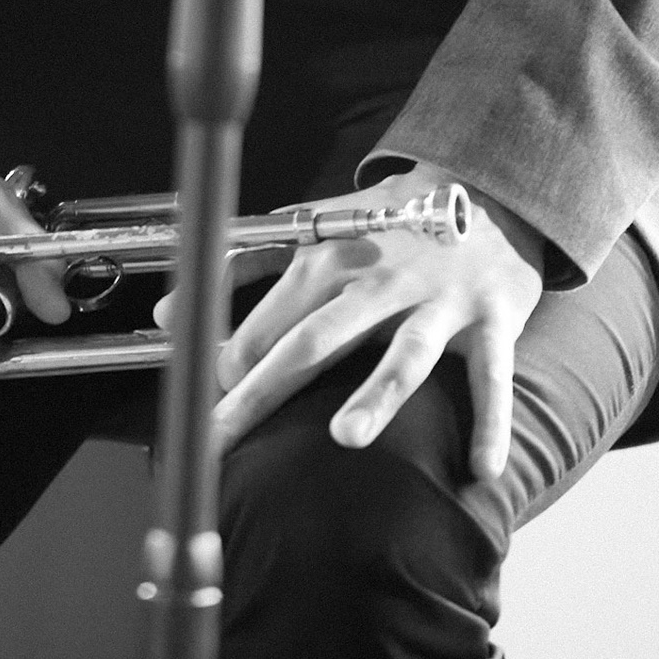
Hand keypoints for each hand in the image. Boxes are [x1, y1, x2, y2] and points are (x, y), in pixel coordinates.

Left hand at [174, 164, 545, 479]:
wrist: (484, 189)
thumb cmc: (386, 225)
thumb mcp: (312, 235)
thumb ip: (238, 272)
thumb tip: (167, 316)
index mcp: (327, 263)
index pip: (265, 327)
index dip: (230, 370)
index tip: (210, 408)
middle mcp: (377, 284)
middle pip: (312, 344)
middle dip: (261, 393)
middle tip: (221, 440)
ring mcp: (437, 305)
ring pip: (403, 355)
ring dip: (376, 395)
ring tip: (345, 438)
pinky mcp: (491, 322)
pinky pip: (492, 378)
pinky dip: (492, 422)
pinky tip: (481, 468)